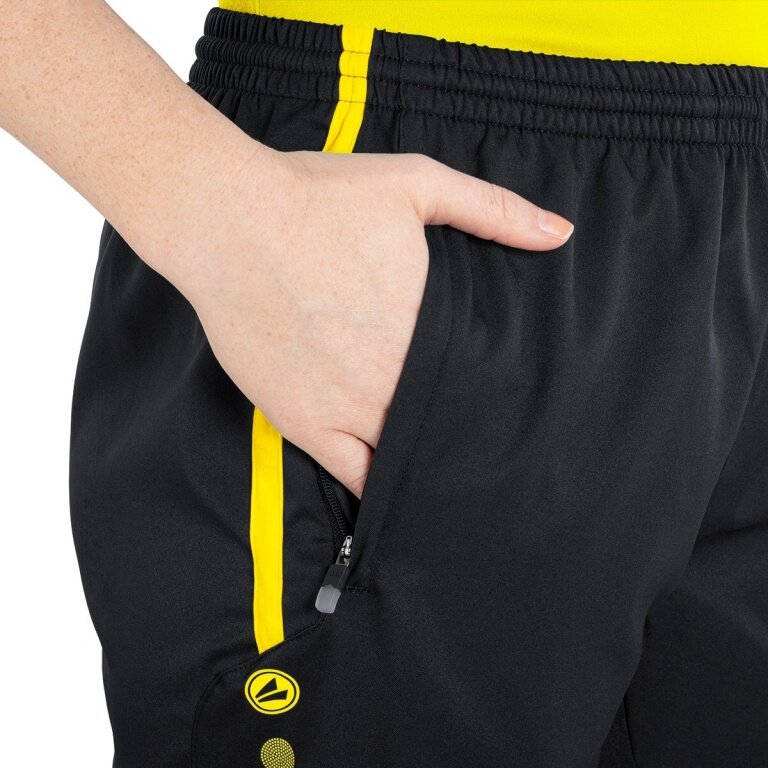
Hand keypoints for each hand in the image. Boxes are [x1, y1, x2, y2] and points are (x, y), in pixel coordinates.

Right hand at [176, 147, 573, 497]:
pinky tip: (396, 490)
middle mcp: (393, 374)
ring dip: (426, 458)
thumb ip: (493, 209)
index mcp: (428, 325)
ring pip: (404, 453)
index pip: (482, 380)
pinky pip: (353, 475)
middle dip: (464, 427)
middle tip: (484, 441)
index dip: (496, 394)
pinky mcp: (302, 420)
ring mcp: (347, 405)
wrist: (228, 220)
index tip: (509, 403)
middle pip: (446, 419)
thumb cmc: (317, 198)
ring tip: (448, 470)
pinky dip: (378, 486)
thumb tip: (559, 233)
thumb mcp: (416, 185)